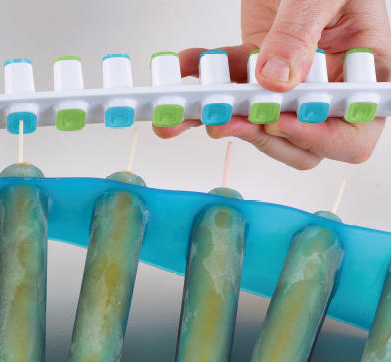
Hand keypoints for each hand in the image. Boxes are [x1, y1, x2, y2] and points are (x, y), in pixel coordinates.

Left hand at [154, 0, 390, 169]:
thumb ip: (300, 34)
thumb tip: (277, 79)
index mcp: (361, 73)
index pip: (351, 134)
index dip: (315, 139)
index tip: (277, 122)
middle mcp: (326, 84)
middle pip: (298, 141)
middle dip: (258, 135)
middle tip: (225, 118)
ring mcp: (289, 79)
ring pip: (256, 120)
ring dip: (219, 114)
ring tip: (191, 105)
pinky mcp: (256, 66)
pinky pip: (229, 81)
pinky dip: (203, 76)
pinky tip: (186, 66)